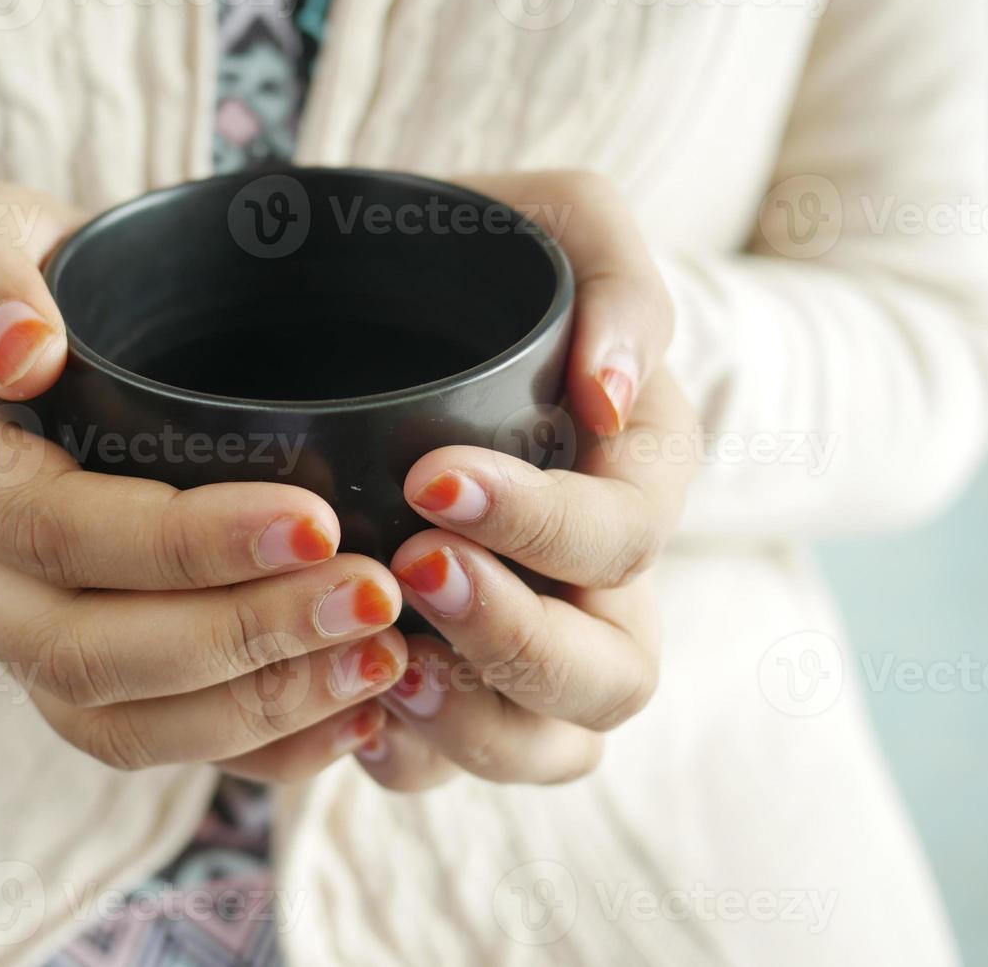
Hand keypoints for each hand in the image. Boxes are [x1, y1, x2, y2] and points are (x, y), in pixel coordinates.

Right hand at [0, 184, 406, 780]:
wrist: (59, 343)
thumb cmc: (51, 278)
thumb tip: (19, 352)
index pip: (50, 527)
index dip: (180, 541)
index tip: (315, 518)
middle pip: (83, 647)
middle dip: (240, 635)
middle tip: (372, 596)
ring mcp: (4, 635)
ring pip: (117, 722)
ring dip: (258, 703)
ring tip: (381, 660)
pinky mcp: (69, 679)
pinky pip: (150, 746)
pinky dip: (256, 747)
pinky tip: (353, 719)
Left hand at [352, 172, 696, 788]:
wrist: (373, 302)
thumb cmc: (470, 258)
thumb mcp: (559, 221)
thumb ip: (617, 280)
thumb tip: (614, 398)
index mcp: (637, 477)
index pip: (629, 534)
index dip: (546, 525)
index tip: (433, 478)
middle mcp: (601, 579)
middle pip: (614, 672)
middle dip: (516, 635)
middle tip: (411, 566)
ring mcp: (532, 642)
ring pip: (552, 746)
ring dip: (473, 722)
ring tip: (380, 662)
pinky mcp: (455, 684)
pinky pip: (457, 766)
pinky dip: (414, 755)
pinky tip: (350, 709)